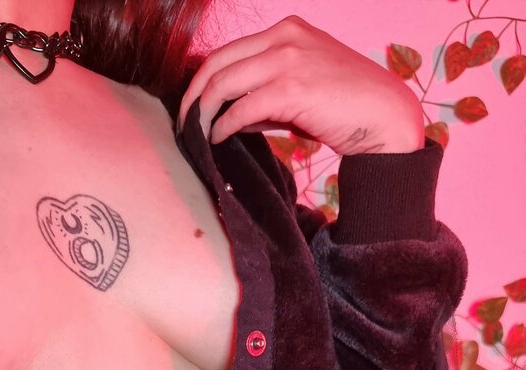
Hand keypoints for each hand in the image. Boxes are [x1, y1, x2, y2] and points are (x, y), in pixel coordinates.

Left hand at [177, 15, 424, 154]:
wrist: (385, 116)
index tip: (192, 106)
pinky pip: (241, 108)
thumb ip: (266, 93)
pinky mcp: (292, 89)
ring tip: (196, 134)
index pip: (227, 51)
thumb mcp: (302, 88)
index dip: (202, 80)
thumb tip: (229, 116)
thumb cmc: (346, 106)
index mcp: (287, 30)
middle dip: (193, 96)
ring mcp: (288, 60)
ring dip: (203, 112)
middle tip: (184, 123)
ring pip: (223, 84)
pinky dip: (223, 126)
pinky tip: (218, 139)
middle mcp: (285, 37)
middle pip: (217, 63)